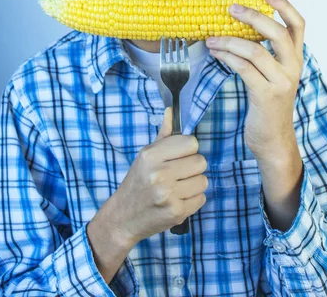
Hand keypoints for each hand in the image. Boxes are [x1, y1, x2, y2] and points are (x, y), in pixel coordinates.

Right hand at [110, 107, 207, 244]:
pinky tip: (178, 199)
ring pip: (203, 181)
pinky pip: (201, 198)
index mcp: (151, 156)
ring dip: (194, 184)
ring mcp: (168, 195)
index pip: (191, 143)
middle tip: (179, 173)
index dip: (188, 149)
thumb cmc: (137, 182)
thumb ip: (163, 135)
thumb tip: (171, 111)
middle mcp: (159, 174)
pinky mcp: (176, 212)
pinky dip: (193, 199)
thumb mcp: (145, 156)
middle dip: (192, 167)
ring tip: (178, 187)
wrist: (123, 217)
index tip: (179, 156)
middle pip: (200, 161)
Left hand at [205, 0, 304, 160]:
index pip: (298, 26)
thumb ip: (262, 54)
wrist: (272, 141)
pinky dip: (226, 56)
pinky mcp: (266, 95)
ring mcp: (281, 82)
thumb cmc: (267, 106)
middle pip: (277, 33)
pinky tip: (215, 53)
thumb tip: (235, 28)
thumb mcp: (271, 76)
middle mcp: (292, 69)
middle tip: (230, 8)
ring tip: (211, 38)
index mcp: (295, 60)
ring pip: (255, 50)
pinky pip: (243, 68)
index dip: (284, 6)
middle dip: (252, 16)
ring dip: (229, 40)